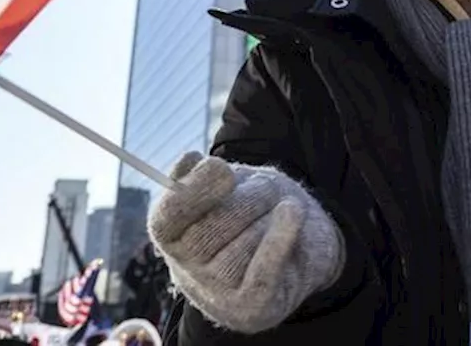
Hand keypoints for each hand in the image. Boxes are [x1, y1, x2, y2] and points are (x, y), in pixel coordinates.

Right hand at [147, 153, 344, 333]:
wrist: (304, 246)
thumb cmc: (258, 211)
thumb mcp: (232, 185)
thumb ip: (206, 176)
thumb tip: (188, 160)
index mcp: (173, 238)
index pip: (166, 219)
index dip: (191, 192)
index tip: (221, 167)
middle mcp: (187, 271)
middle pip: (211, 228)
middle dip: (248, 198)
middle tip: (267, 188)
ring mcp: (217, 295)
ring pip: (244, 243)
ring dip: (271, 216)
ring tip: (281, 214)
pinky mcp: (250, 309)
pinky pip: (262, 272)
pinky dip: (279, 240)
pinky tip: (291, 212)